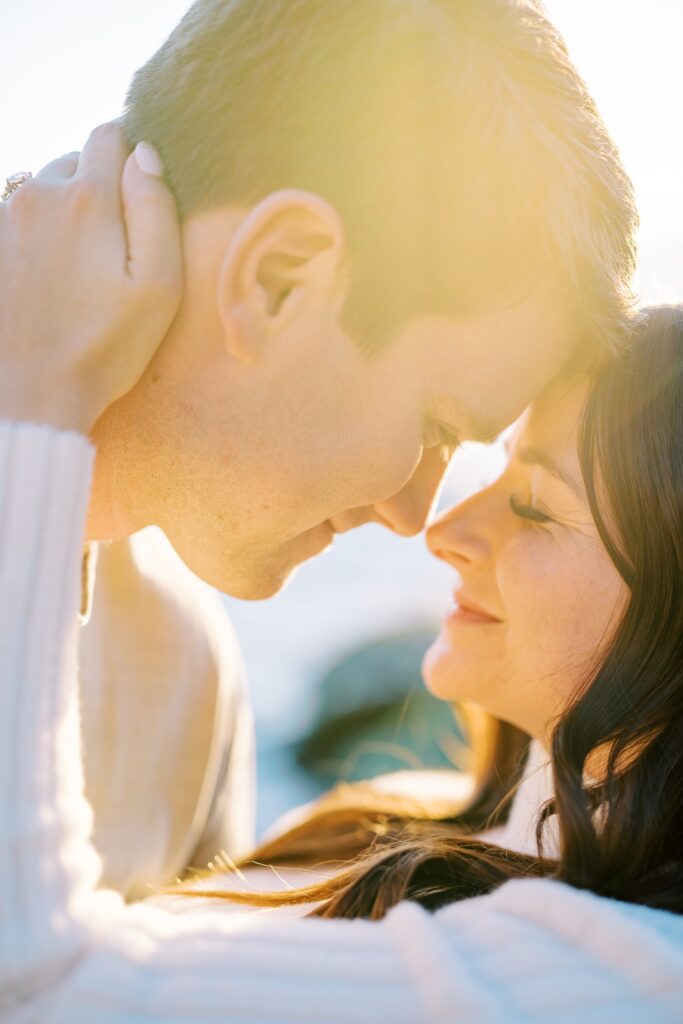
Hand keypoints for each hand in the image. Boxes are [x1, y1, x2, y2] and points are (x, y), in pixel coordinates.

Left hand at [0, 122, 182, 433]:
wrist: (30, 393)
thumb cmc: (104, 347)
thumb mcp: (159, 285)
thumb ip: (157, 210)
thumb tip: (146, 156)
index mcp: (87, 199)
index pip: (110, 137)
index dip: (132, 158)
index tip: (141, 196)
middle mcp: (37, 195)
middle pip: (74, 163)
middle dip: (98, 190)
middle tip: (114, 249)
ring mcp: (4, 220)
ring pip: (43, 191)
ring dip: (65, 214)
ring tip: (79, 270)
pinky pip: (19, 221)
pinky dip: (38, 238)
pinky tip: (50, 282)